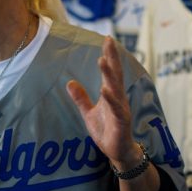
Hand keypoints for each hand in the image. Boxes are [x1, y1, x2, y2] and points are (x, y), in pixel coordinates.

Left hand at [66, 36, 136, 163]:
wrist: (118, 152)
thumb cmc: (107, 131)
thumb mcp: (89, 113)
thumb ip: (81, 98)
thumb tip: (69, 82)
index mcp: (111, 94)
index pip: (110, 72)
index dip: (109, 55)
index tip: (107, 39)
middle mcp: (118, 98)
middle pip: (115, 75)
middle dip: (112, 57)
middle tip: (109, 41)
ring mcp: (121, 109)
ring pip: (116, 88)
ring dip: (110, 74)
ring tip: (102, 59)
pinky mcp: (121, 122)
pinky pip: (117, 109)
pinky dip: (111, 99)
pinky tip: (105, 90)